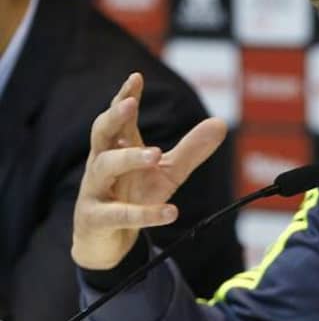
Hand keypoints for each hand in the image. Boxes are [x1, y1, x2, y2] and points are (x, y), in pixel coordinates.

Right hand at [71, 73, 226, 269]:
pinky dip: (146, 213)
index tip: (136, 77)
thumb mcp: (168, 172)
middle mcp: (101, 164)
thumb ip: (191, 149)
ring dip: (130, 158)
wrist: (107, 243)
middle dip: (114, 117)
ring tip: (157, 154)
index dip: (125, 97)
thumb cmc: (134, 197)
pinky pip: (120, 214)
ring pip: (105, 167)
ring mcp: (95, 191)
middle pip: (101, 133)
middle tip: (130, 104)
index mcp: (117, 148)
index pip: (119, 118)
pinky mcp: (96, 219)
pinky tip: (171, 212)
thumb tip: (221, 122)